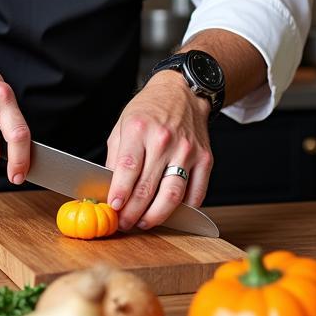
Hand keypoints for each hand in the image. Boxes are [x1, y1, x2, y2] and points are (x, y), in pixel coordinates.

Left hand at [105, 71, 213, 230]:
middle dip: (133, 212)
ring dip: (156, 216)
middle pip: (148, 187)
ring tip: (144, 223)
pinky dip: (183, 210)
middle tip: (125, 223)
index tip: (113, 208)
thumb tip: (109, 190)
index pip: (128, 168)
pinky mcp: (205, 159)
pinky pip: (196, 193)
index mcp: (139, 129)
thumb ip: (116, 158)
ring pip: (172, 195)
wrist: (182, 92)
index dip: (119, 193)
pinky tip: (171, 214)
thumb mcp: (123, 125)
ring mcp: (187, 150)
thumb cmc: (150, 109)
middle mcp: (164, 140)